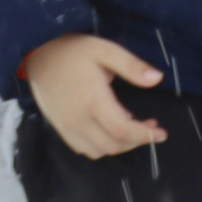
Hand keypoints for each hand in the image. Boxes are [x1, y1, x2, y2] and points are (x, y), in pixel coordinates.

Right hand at [20, 36, 169, 158]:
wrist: (39, 54)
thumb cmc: (74, 51)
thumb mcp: (106, 50)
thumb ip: (132, 66)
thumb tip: (157, 79)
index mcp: (93, 101)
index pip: (122, 130)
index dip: (145, 135)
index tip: (162, 133)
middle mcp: (78, 120)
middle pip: (112, 145)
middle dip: (137, 141)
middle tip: (152, 126)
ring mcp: (66, 127)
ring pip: (97, 151)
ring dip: (120, 146)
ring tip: (134, 128)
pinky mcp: (59, 128)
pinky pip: (82, 148)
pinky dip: (101, 146)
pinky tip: (111, 130)